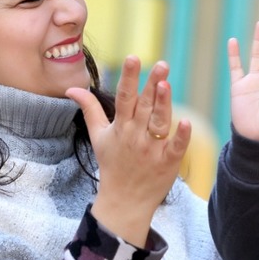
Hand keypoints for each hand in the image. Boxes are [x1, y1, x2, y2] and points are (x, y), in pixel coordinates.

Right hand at [67, 56, 190, 245]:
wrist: (124, 201)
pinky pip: (175, 147)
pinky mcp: (168, 162)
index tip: (133, 58)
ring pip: (159, 122)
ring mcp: (152, 149)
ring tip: (166, 84)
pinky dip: (180, 136)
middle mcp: (136, 136)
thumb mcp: (98, 136)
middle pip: (145, 106)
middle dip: (152, 84)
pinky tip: (186, 122)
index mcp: (121, 127)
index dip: (129, 77)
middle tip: (162, 64)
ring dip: (164, 104)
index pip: (124, 97)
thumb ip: (89, 109)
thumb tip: (71, 88)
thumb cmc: (112, 165)